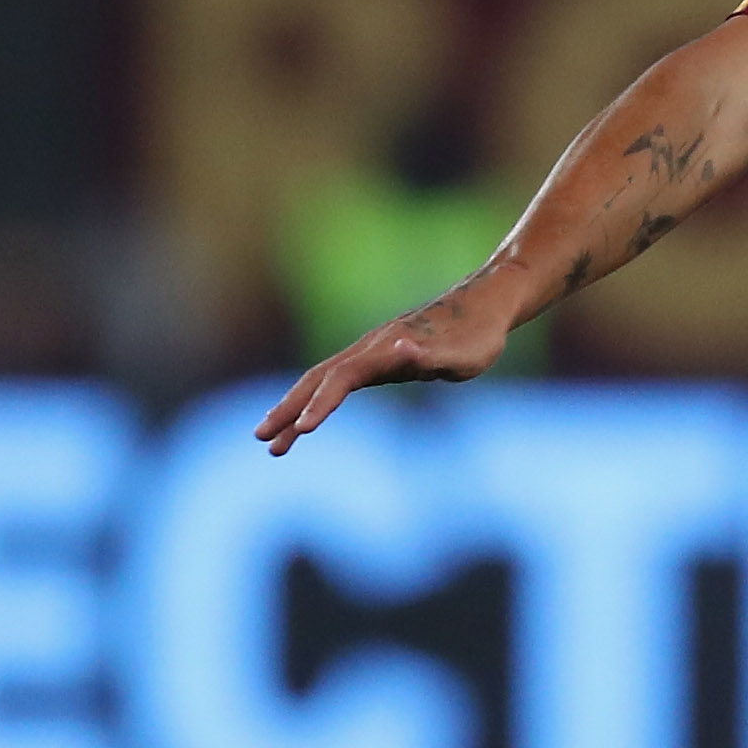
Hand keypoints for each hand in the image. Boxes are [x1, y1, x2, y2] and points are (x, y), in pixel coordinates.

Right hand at [252, 279, 516, 454]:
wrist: (485, 305)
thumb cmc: (478, 337)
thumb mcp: (462, 355)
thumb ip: (429, 356)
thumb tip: (400, 349)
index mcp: (386, 350)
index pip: (343, 380)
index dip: (321, 405)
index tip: (303, 431)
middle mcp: (370, 348)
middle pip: (318, 379)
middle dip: (288, 409)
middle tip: (262, 439)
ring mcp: (370, 351)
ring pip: (321, 380)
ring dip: (294, 408)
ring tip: (273, 443)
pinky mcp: (376, 357)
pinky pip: (335, 381)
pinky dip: (315, 400)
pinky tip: (308, 417)